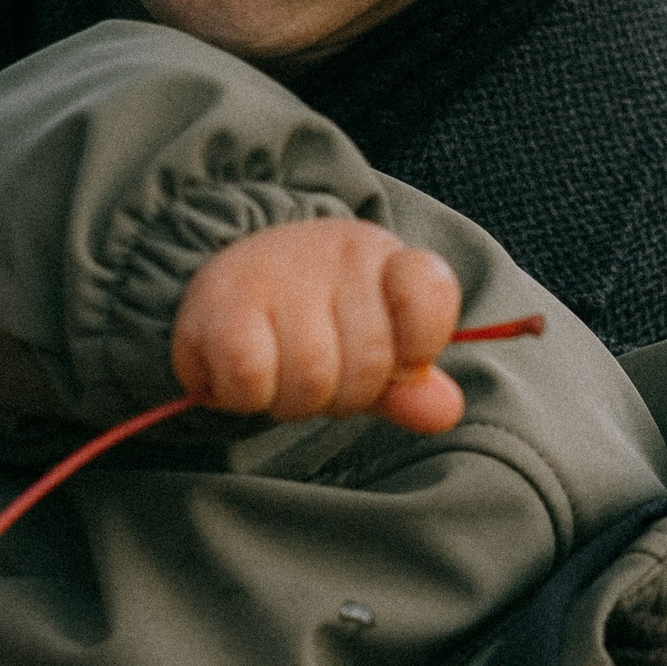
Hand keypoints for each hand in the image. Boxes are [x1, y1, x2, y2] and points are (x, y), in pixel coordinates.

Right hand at [172, 219, 463, 436]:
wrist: (225, 287)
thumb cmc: (312, 324)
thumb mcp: (370, 349)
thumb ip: (409, 385)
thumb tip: (445, 412)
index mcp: (384, 259)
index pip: (431, 294)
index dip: (420, 346)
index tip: (395, 363)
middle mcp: (336, 254)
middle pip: (370, 362)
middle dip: (344, 394)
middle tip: (317, 374)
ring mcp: (278, 271)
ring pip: (311, 377)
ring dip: (292, 401)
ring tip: (276, 375)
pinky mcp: (221, 301)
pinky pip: (252, 377)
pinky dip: (246, 397)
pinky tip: (239, 377)